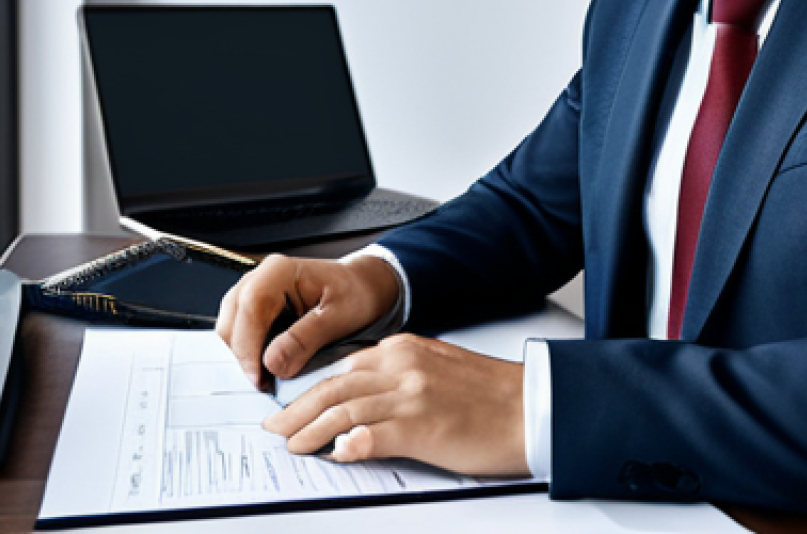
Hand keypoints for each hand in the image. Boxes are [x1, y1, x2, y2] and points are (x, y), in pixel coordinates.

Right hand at [216, 253, 399, 388]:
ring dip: (246, 355)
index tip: (260, 378)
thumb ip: (305, 339)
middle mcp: (261, 276)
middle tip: (267, 384)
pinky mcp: (254, 306)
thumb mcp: (339, 318)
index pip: (250, 307)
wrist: (362, 286)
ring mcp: (254, 290)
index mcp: (280, 271)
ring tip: (271, 375)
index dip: (249, 346)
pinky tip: (271, 362)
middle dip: (246, 355)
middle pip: (233, 320)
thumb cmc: (355, 295)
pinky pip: (239, 331)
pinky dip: (250, 351)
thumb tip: (271, 363)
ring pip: (231, 328)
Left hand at [263, 333, 528, 475]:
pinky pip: (371, 435)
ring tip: (292, 445)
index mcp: (404, 349)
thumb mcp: (436, 369)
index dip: (312, 388)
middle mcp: (401, 366)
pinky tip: (336, 456)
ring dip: (310, 429)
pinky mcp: (421, 426)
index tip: (293, 404)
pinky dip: (348, 446)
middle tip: (275, 426)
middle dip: (297, 409)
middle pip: (333, 387)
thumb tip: (362, 404)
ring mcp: (409, 395)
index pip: (343, 368)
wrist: (531, 405)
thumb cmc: (488, 394)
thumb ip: (398, 377)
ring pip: (342, 410)